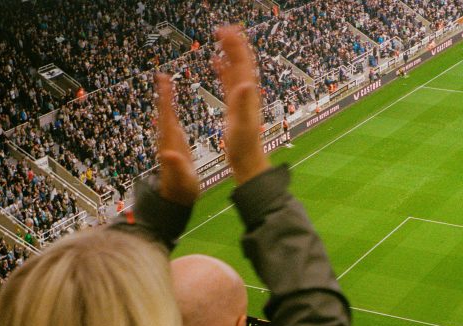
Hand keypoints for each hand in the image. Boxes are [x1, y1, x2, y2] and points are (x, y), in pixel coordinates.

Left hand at [154, 73, 199, 205]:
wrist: (176, 197)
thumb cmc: (181, 189)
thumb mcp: (181, 178)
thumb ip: (174, 166)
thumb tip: (166, 153)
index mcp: (170, 143)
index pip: (167, 116)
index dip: (165, 99)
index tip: (163, 83)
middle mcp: (168, 139)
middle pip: (164, 112)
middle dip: (163, 94)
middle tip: (162, 75)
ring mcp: (170, 141)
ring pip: (167, 115)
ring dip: (166, 99)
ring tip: (165, 83)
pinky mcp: (175, 144)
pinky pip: (172, 122)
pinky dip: (171, 110)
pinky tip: (171, 105)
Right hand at [213, 25, 269, 184]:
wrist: (247, 160)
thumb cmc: (244, 146)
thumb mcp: (242, 124)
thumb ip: (244, 103)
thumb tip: (246, 82)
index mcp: (247, 94)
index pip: (243, 63)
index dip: (235, 46)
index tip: (225, 31)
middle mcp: (246, 93)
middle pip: (241, 61)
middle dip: (233, 43)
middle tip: (222, 28)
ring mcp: (240, 97)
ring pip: (235, 68)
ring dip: (228, 51)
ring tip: (219, 37)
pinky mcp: (234, 104)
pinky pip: (228, 80)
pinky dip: (222, 68)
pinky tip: (215, 61)